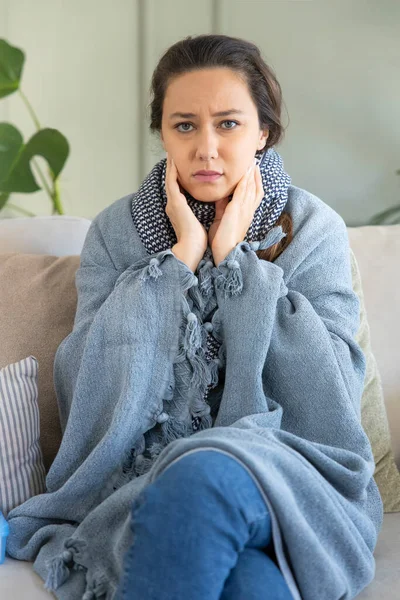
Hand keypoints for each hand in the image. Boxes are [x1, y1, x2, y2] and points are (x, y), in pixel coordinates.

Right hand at [165, 153, 207, 270]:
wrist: (191, 248)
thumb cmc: (197, 239)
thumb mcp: (202, 219)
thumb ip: (203, 210)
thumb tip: (217, 200)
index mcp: (179, 208)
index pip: (178, 187)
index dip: (179, 175)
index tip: (182, 164)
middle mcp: (173, 204)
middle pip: (172, 181)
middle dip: (172, 167)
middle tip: (172, 154)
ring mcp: (172, 203)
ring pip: (170, 179)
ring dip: (171, 165)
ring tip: (171, 153)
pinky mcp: (175, 203)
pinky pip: (172, 183)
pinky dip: (172, 172)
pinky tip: (174, 162)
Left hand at [210, 160, 263, 265]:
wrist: (225, 253)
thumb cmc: (223, 241)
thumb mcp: (223, 220)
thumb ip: (223, 208)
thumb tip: (222, 197)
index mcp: (246, 214)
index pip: (254, 194)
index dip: (255, 182)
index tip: (254, 170)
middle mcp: (248, 211)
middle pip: (256, 188)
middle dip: (256, 174)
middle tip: (255, 161)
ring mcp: (244, 210)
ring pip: (252, 187)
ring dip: (252, 173)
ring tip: (252, 161)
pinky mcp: (237, 210)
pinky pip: (243, 191)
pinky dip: (245, 179)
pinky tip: (246, 170)